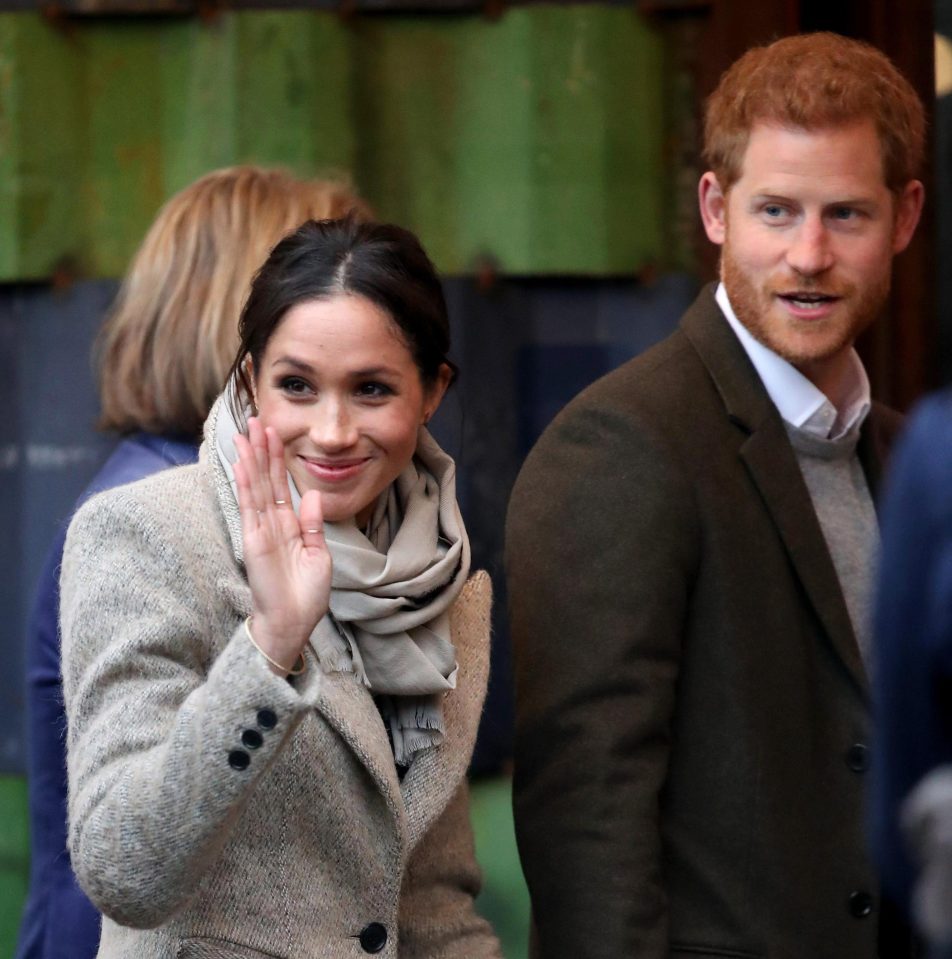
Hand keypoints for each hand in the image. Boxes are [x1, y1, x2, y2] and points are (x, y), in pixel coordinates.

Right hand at [233, 417, 330, 673]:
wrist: (293, 623)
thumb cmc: (306, 595)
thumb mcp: (318, 555)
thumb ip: (312, 525)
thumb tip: (311, 494)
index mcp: (290, 526)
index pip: (281, 485)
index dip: (277, 459)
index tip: (275, 432)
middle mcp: (272, 524)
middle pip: (265, 478)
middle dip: (261, 449)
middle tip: (256, 419)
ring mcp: (260, 530)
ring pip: (254, 487)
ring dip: (250, 459)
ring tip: (245, 432)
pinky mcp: (253, 541)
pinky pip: (249, 507)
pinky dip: (245, 485)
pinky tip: (241, 464)